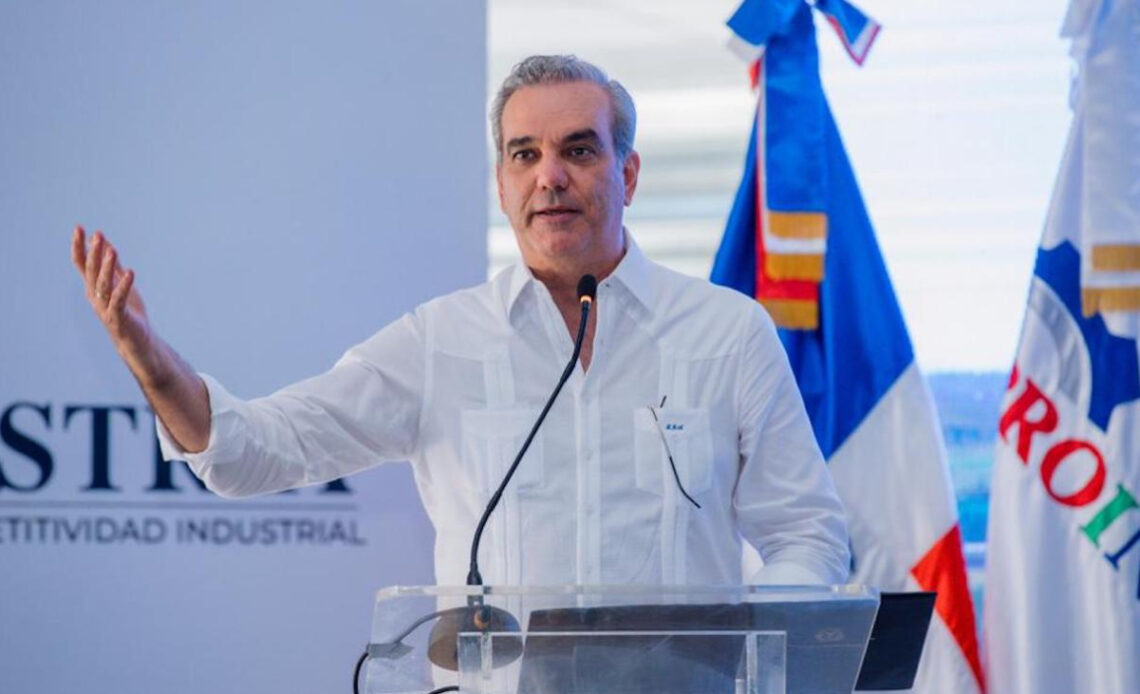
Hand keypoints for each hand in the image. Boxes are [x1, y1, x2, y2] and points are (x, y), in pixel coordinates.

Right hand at [71, 225, 162, 386]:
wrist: (139, 343)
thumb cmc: (129, 313)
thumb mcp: (121, 285)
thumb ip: (112, 266)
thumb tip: (105, 243)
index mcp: (94, 288)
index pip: (82, 264)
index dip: (79, 247)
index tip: (79, 227)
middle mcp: (95, 297)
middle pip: (91, 272)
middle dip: (93, 253)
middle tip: (97, 235)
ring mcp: (105, 308)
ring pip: (103, 285)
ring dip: (107, 267)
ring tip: (112, 250)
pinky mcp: (118, 318)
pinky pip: (119, 300)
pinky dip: (124, 286)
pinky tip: (130, 272)